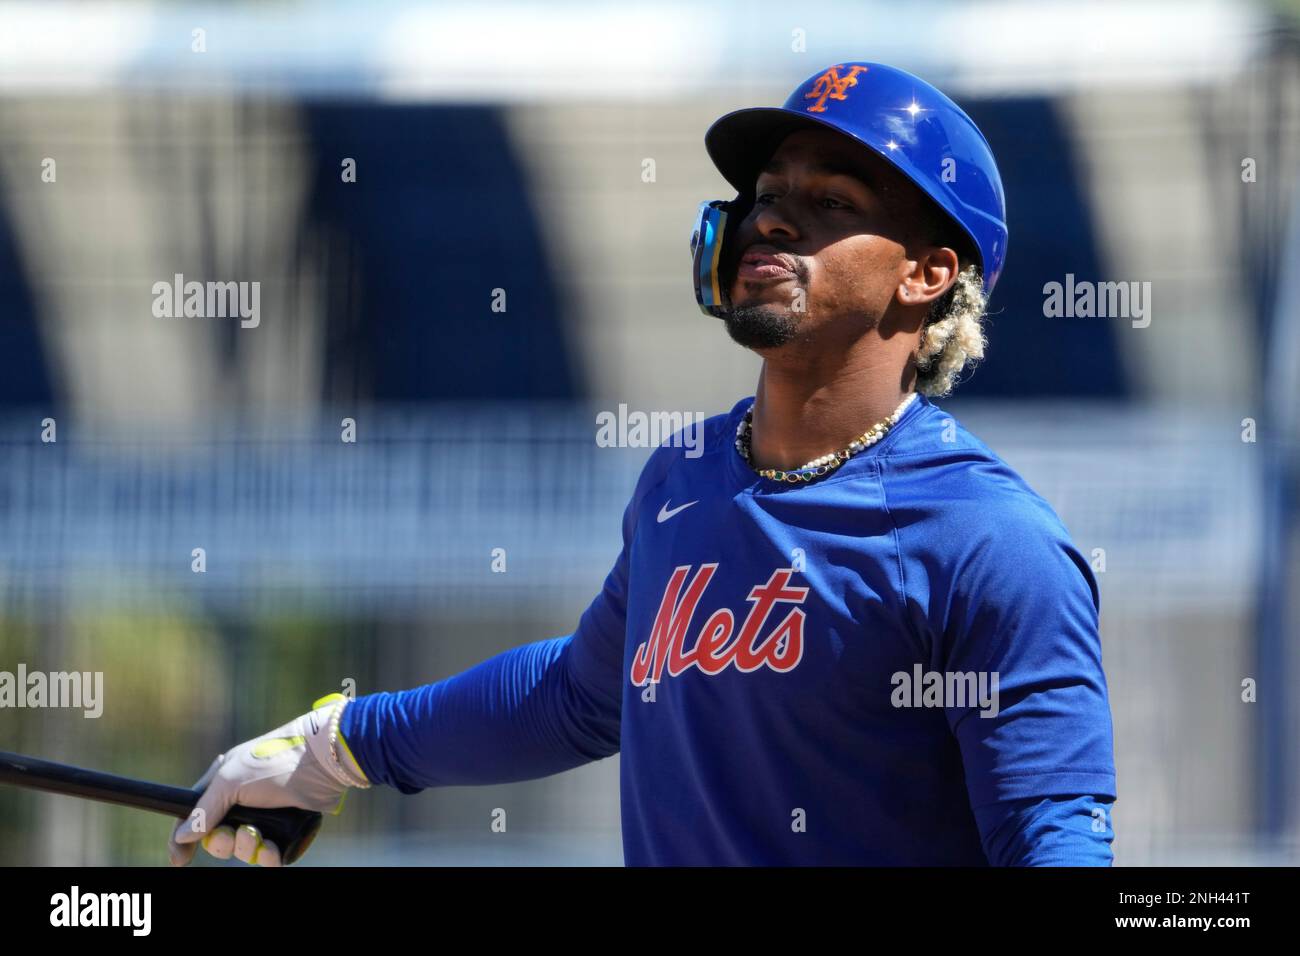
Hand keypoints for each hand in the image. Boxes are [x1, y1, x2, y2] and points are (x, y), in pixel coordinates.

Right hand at [168, 694, 368, 866]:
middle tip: (233, 834)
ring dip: (247, 848)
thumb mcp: (231, 781)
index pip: (193, 816)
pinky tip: (273, 851)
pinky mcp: (286, 828)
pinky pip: (268, 854)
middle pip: (217, 838)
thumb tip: (182, 835)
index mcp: (223, 784)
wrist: (324, 762)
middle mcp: (242, 801)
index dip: (183, 839)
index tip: (179, 859)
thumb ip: (205, 809)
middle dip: (222, 843)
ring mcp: (265, 815)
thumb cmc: (275, 762)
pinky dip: (267, 856)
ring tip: (260, 836)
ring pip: (243, 848)